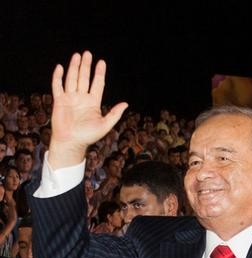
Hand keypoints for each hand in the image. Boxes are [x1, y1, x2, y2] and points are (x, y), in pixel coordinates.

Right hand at [49, 51, 127, 168]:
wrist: (71, 142)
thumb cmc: (88, 136)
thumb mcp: (105, 125)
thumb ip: (114, 114)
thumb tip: (126, 104)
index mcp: (93, 102)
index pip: (97, 84)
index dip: (99, 73)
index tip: (102, 62)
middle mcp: (82, 98)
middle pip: (84, 78)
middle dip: (86, 66)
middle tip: (87, 53)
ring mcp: (70, 98)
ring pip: (72, 79)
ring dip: (74, 67)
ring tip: (77, 56)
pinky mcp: (59, 101)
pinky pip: (58, 86)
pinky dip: (58, 77)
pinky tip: (60, 67)